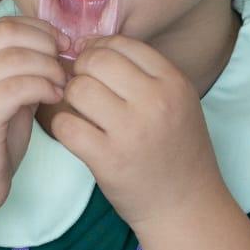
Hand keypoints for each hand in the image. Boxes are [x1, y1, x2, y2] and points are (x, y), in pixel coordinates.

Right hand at [0, 17, 67, 223]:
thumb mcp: (2, 104)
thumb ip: (19, 77)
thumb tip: (52, 55)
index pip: (0, 26)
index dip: (36, 28)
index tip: (61, 44)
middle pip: (5, 33)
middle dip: (43, 42)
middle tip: (65, 60)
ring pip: (12, 58)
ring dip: (47, 66)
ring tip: (63, 84)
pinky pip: (13, 89)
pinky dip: (40, 87)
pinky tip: (53, 97)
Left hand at [48, 36, 226, 230]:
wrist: (186, 206)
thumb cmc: (177, 150)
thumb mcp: (178, 101)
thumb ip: (143, 73)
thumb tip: (89, 45)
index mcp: (173, 82)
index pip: (122, 44)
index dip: (99, 49)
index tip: (93, 65)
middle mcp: (155, 102)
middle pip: (96, 61)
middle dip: (81, 70)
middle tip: (82, 87)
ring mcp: (131, 131)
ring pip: (77, 89)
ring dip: (70, 98)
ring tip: (79, 112)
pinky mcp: (108, 160)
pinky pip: (66, 126)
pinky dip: (62, 127)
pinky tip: (75, 134)